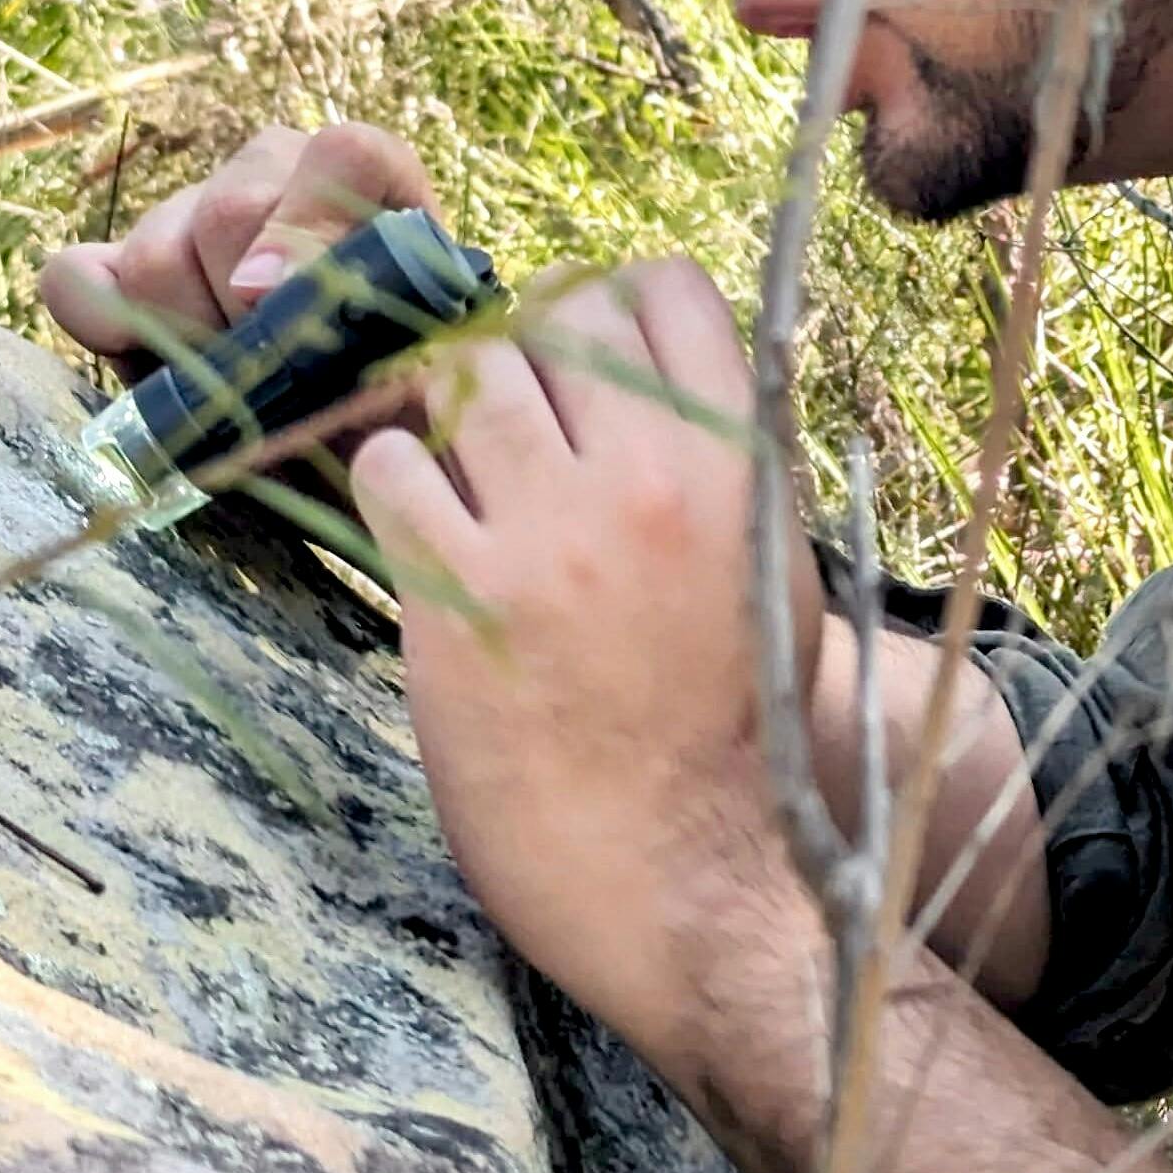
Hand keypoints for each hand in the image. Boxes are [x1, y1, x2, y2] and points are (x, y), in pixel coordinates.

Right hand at [39, 121, 436, 363]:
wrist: (361, 431)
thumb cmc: (406, 393)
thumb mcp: (429, 375)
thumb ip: (392, 342)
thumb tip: (258, 289)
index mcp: (373, 183)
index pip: (340, 155)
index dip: (303, 230)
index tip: (280, 306)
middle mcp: (276, 174)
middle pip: (226, 213)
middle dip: (244, 320)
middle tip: (275, 382)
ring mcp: (192, 212)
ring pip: (154, 255)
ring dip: (186, 340)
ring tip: (233, 386)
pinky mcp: (120, 263)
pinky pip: (76, 277)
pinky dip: (101, 327)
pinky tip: (152, 366)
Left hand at [349, 258, 826, 1059]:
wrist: (700, 885)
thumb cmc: (745, 737)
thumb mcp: (782, 574)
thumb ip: (733, 466)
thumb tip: (664, 377)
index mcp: (742, 463)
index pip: (664, 287)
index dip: (614, 303)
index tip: (588, 352)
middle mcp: (650, 477)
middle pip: (553, 313)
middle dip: (522, 344)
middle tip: (507, 407)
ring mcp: (551, 535)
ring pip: (463, 370)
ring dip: (449, 403)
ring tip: (455, 462)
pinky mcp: (460, 601)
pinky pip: (390, 469)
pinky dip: (392, 478)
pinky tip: (418, 528)